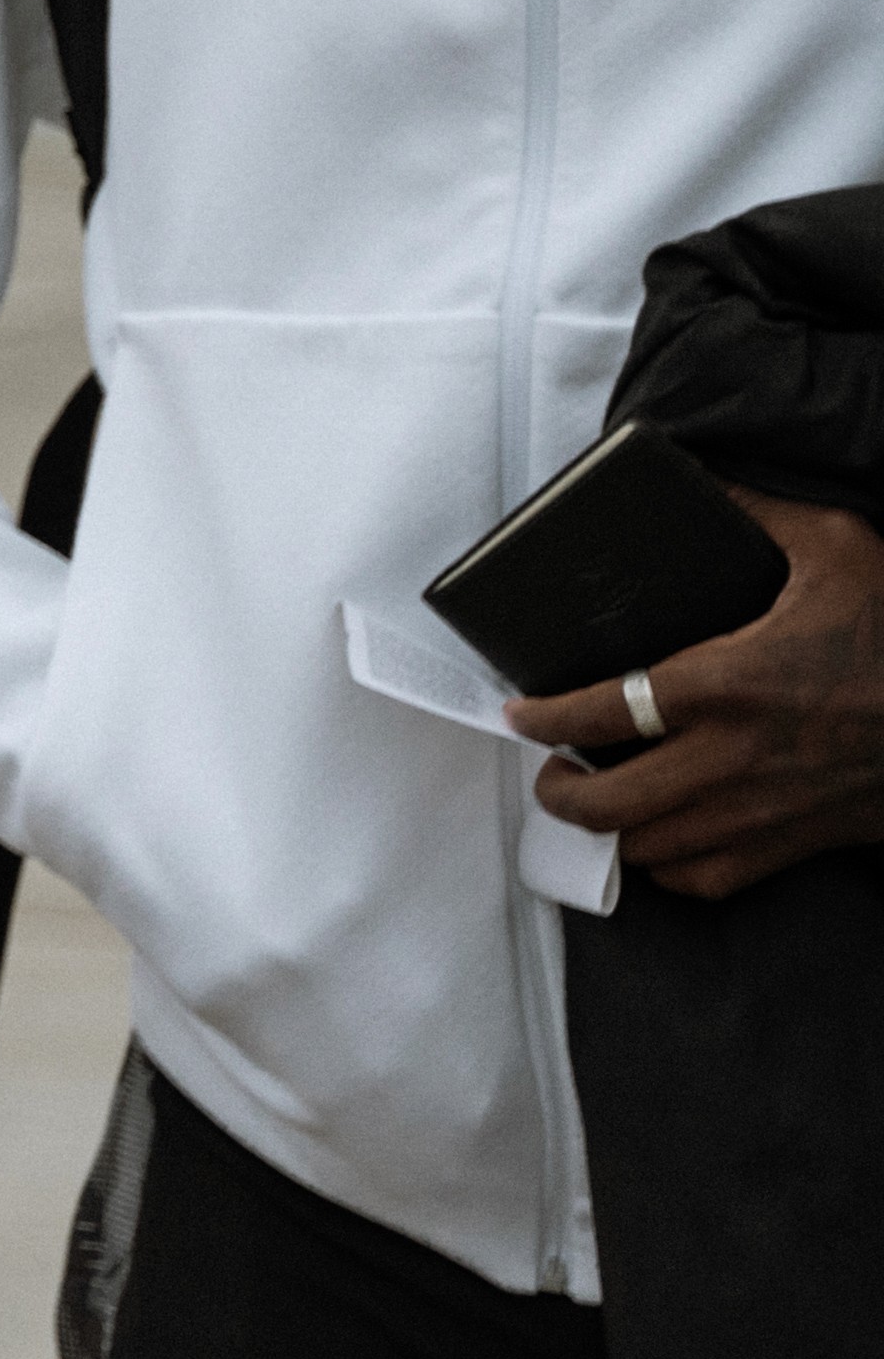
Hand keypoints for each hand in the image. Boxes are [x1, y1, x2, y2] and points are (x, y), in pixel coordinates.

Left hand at [521, 488, 883, 898]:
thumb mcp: (838, 547)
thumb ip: (759, 511)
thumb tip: (701, 478)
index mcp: (729, 683)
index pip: (600, 711)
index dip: (543, 717)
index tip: (520, 712)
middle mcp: (735, 758)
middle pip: (606, 803)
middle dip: (558, 789)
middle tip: (550, 766)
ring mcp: (766, 812)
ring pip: (650, 851)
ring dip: (609, 830)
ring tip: (595, 799)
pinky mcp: (801, 845)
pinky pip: (708, 880)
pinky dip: (671, 867)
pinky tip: (663, 836)